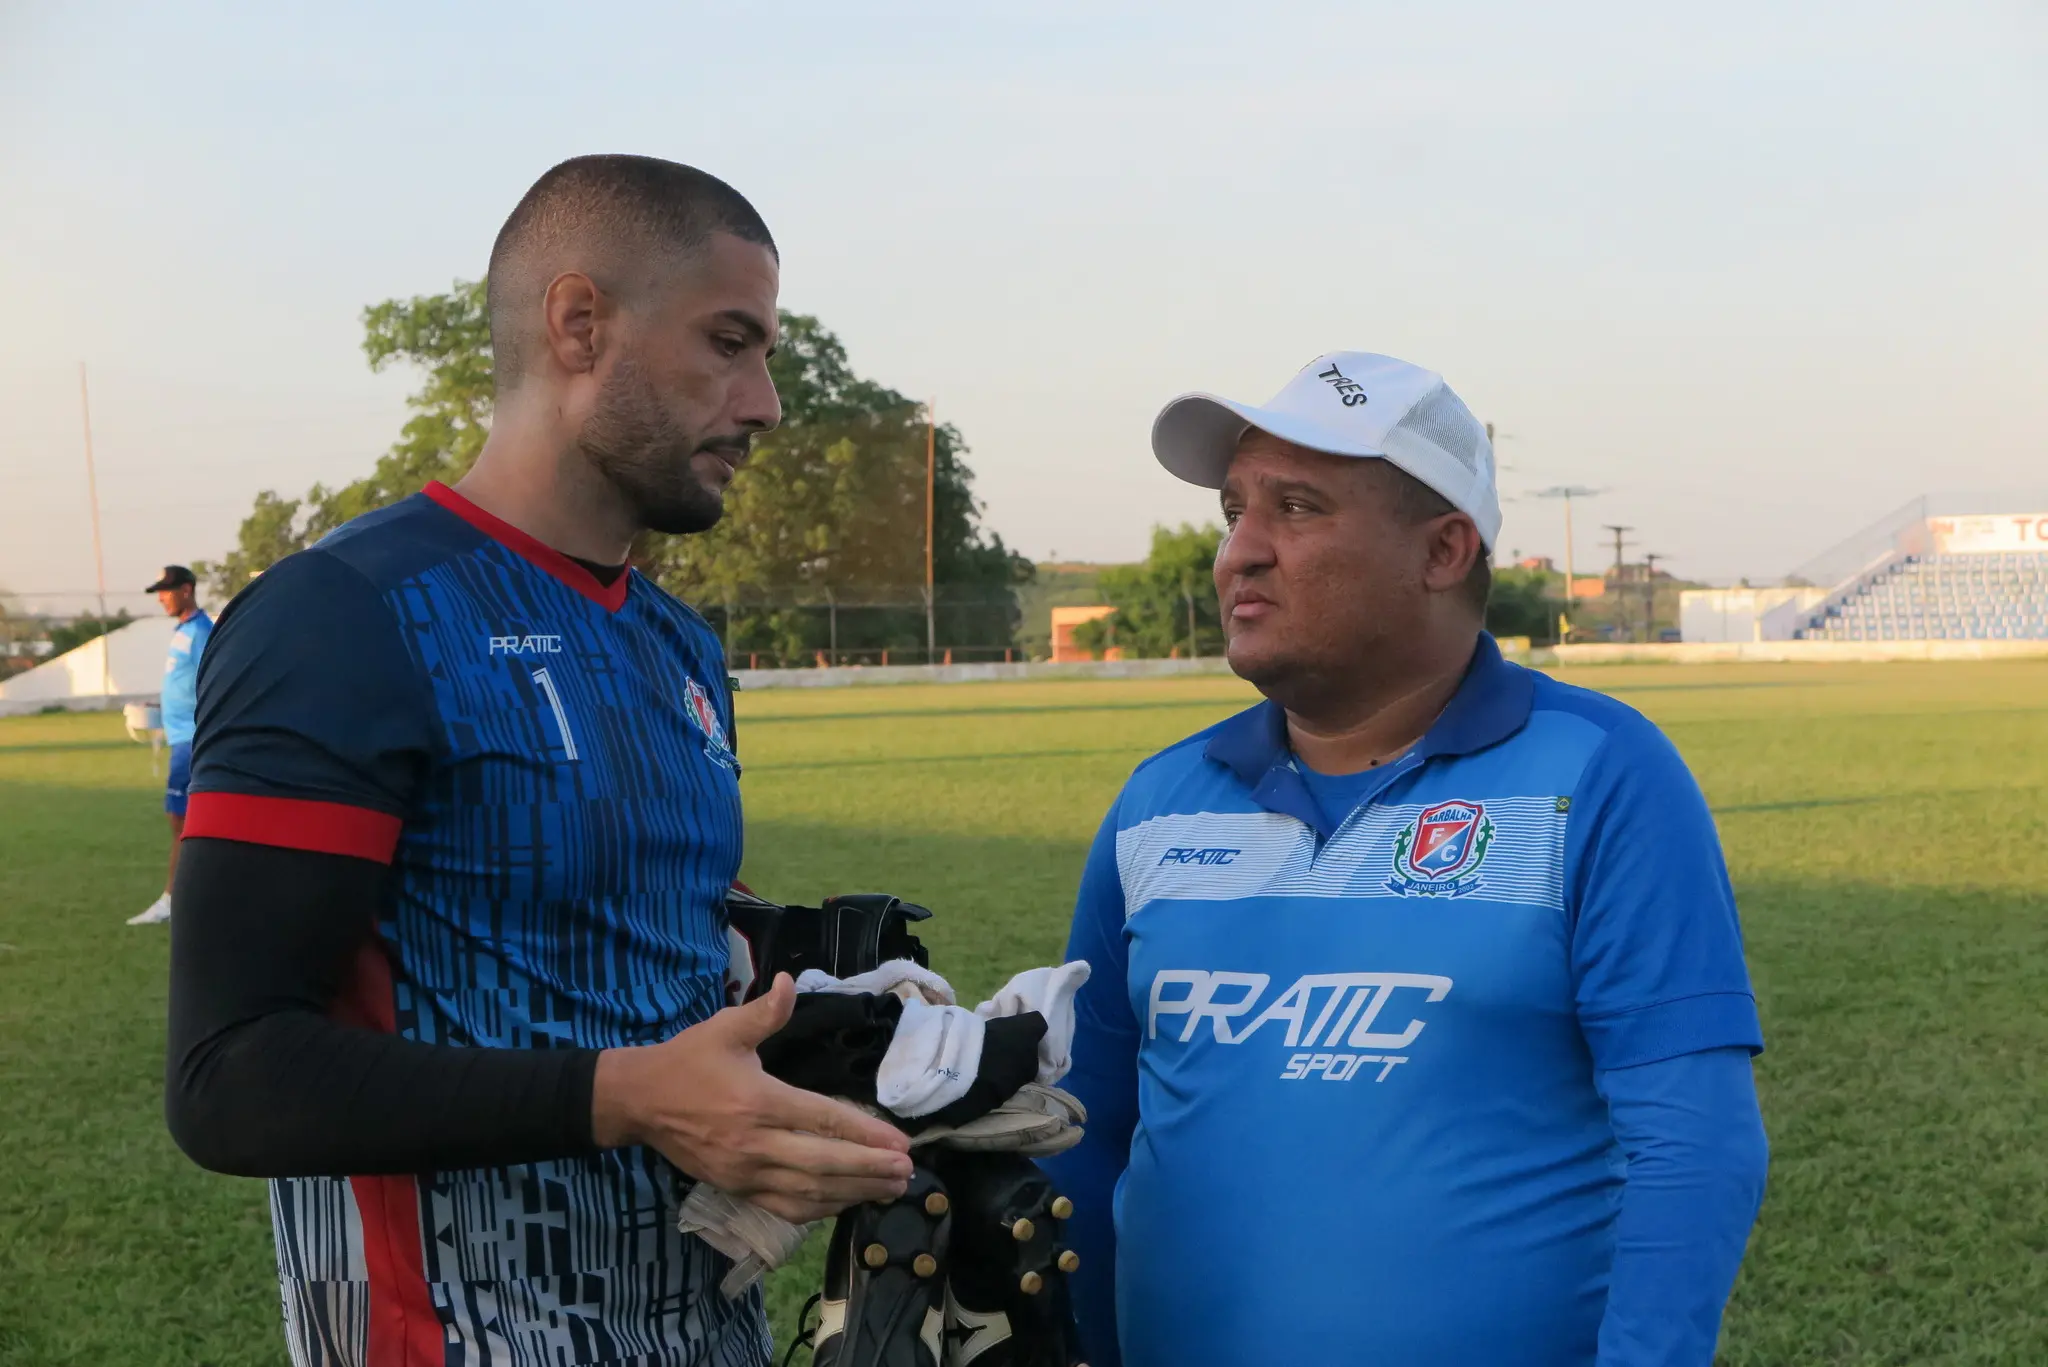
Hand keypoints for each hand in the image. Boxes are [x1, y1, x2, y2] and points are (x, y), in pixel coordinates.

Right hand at [592, 973, 912, 1223]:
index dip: (865, 1134)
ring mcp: (744, 1173)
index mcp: (758, 1101)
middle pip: (823, 1165)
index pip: (822, 1122)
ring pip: (808, 1193)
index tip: (900, 1143)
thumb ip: (764, 1012)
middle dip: (869, 1171)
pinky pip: (785, 1207)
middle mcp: (754, 1143)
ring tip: (889, 1190)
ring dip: (853, 1194)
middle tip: (906, 1172)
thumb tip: (788, 982)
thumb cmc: (687, 1061)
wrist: (639, 1101)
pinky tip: (846, 1202)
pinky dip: (820, 1209)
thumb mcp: (724, 1028)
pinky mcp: (736, 1189)